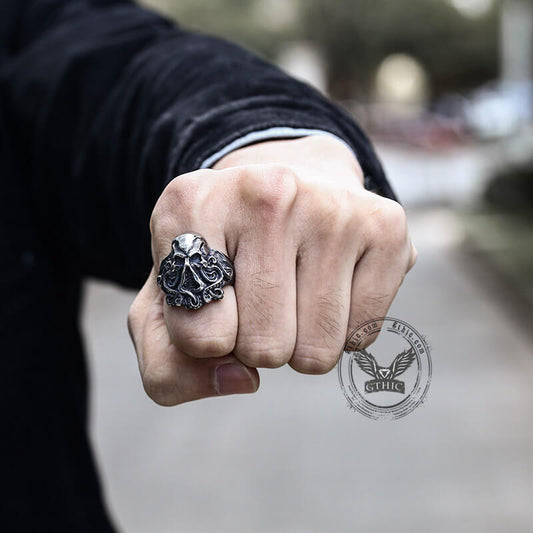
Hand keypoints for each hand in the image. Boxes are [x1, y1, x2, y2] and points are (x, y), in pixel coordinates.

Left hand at [127, 136, 416, 405]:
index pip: (200, 336)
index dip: (206, 339)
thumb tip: (242, 380)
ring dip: (301, 340)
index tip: (215, 300)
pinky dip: (342, 329)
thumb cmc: (221, 253)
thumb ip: (168, 365)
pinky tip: (329, 280)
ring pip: (317, 352)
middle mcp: (267, 192)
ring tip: (294, 287)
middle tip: (259, 295)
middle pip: (264, 349)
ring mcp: (333, 207)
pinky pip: (362, 336)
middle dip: (257, 343)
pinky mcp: (386, 227)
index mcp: (191, 205)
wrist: (287, 187)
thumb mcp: (167, 301)